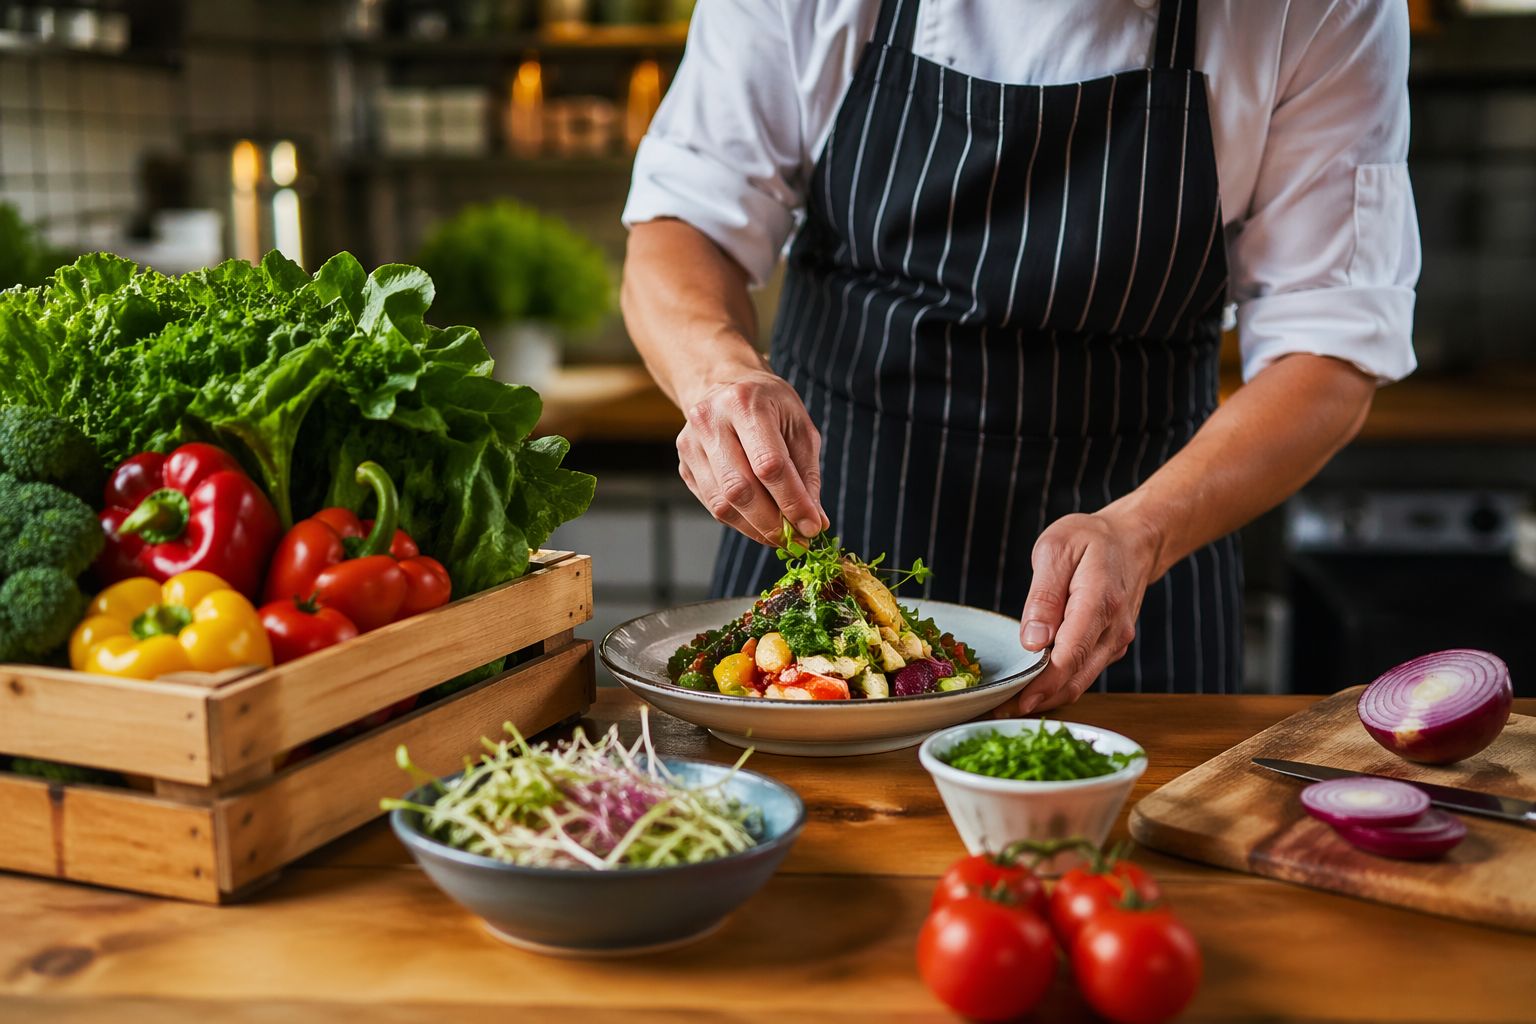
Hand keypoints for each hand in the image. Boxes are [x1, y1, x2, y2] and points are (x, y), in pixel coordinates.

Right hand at [676, 368, 829, 545]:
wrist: (724, 385)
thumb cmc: (769, 405)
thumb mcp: (799, 427)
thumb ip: (808, 475)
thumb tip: (815, 522)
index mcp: (744, 403)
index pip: (769, 464)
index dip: (792, 501)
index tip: (812, 527)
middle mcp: (710, 421)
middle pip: (740, 489)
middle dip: (772, 523)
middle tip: (797, 540)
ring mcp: (690, 445)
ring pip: (722, 504)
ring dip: (756, 528)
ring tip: (781, 536)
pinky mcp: (684, 466)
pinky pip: (713, 505)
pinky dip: (741, 522)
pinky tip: (760, 522)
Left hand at [992, 511, 1157, 716]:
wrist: (1132, 540)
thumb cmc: (1090, 540)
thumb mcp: (1057, 549)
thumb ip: (1044, 595)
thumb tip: (1034, 641)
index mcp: (1099, 603)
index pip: (1071, 654)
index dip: (1045, 684)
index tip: (1018, 701)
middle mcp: (1113, 629)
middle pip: (1076, 677)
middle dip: (1039, 700)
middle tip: (999, 712)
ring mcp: (1115, 641)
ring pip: (1081, 681)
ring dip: (1048, 698)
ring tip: (1008, 705)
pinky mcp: (1110, 647)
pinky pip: (1084, 672)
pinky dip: (1060, 685)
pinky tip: (1033, 687)